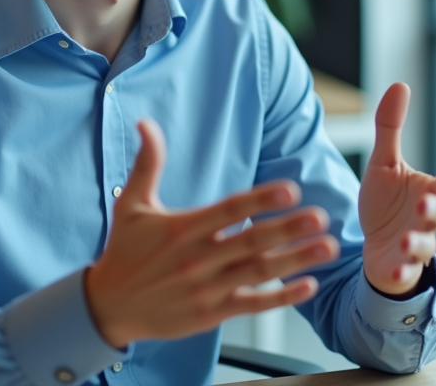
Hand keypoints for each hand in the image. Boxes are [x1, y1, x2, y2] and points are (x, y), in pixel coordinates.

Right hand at [85, 119, 340, 348]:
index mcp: (182, 228)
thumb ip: (148, 163)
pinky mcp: (211, 313)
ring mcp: (206, 287)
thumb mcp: (131, 204)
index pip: (228, 210)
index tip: (290, 190)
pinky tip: (308, 285)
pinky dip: (282, 297)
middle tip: (320, 216)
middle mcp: (197, 258)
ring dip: (295, 260)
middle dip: (288, 229)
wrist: (108, 306)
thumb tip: (146, 123)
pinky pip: (252, 304)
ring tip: (327, 247)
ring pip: (258, 272)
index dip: (260, 200)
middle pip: (250, 241)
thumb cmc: (123, 252)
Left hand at [358, 83, 435, 296]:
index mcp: (427, 190)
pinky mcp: (401, 268)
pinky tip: (397, 268)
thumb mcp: (383, 163)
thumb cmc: (387, 203)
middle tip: (424, 202)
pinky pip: (406, 272)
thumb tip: (401, 84)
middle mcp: (427, 219)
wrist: (374, 247)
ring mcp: (417, 245)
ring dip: (419, 242)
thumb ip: (390, 127)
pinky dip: (402, 271)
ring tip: (407, 240)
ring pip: (427, 245)